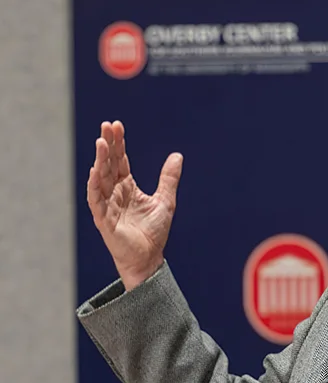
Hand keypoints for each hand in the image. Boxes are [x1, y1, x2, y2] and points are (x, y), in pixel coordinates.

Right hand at [87, 121, 182, 289]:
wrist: (149, 258)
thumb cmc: (154, 232)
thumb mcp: (165, 200)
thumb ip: (168, 178)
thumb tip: (177, 155)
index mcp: (127, 187)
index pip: (120, 160)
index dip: (118, 143)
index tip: (117, 125)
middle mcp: (114, 193)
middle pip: (108, 164)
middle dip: (107, 145)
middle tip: (106, 125)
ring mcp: (107, 205)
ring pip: (100, 178)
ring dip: (100, 160)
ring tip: (102, 143)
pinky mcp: (104, 219)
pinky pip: (96, 200)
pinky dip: (95, 185)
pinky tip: (96, 171)